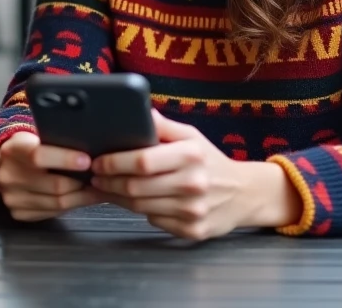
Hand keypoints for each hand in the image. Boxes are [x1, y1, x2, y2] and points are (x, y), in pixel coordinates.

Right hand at [0, 131, 102, 220]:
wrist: (4, 165)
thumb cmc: (29, 148)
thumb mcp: (36, 137)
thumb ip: (56, 143)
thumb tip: (91, 153)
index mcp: (13, 150)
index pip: (39, 156)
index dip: (65, 159)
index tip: (87, 161)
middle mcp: (9, 176)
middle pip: (54, 185)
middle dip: (82, 183)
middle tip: (102, 179)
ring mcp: (12, 198)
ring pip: (57, 203)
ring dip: (82, 197)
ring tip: (98, 190)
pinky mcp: (18, 213)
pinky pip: (52, 213)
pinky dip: (71, 206)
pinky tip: (81, 198)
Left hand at [90, 111, 300, 240]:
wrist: (245, 194)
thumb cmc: (210, 161)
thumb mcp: (191, 136)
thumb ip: (162, 125)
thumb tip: (137, 110)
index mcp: (191, 155)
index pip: (142, 161)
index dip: (113, 163)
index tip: (98, 161)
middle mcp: (193, 184)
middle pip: (136, 187)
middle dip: (108, 182)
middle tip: (95, 177)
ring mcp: (194, 211)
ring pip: (140, 207)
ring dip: (117, 198)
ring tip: (106, 188)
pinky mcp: (193, 231)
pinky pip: (154, 221)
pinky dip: (140, 212)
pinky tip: (133, 202)